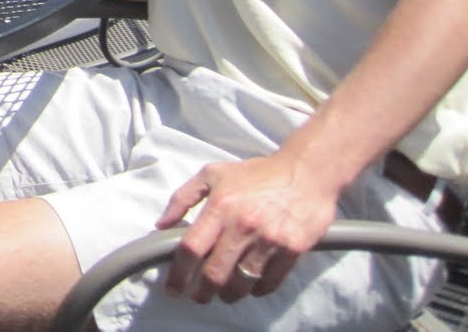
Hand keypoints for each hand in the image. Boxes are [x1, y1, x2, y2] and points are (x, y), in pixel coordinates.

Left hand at [156, 152, 340, 304]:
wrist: (306, 172)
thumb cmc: (256, 174)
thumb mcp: (212, 174)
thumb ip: (182, 198)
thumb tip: (161, 224)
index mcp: (220, 206)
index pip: (191, 248)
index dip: (178, 272)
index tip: (172, 287)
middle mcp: (243, 225)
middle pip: (215, 273)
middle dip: (202, 292)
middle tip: (199, 296)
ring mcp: (269, 240)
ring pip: (242, 283)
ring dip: (229, 294)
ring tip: (223, 293)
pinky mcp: (293, 250)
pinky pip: (269, 282)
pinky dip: (256, 290)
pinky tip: (250, 286)